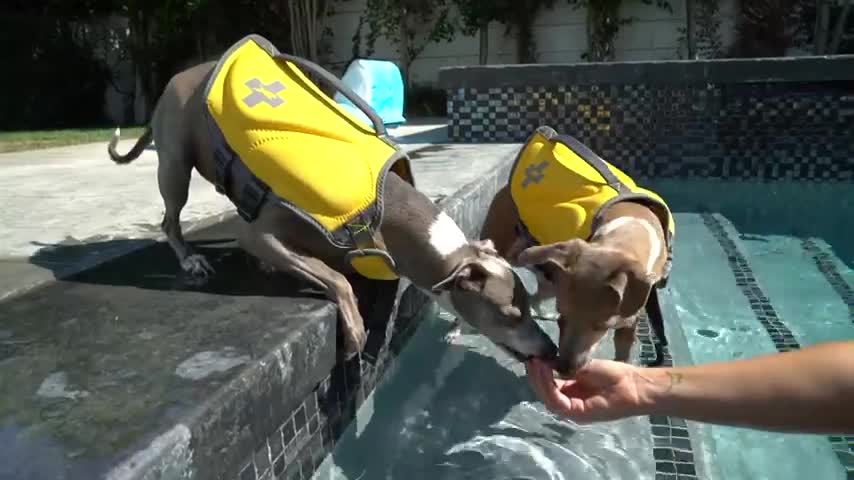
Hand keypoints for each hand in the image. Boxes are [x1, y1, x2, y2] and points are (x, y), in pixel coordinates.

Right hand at [526, 357, 645, 422]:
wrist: (633, 384)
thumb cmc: (613, 375)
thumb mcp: (583, 367)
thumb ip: (564, 368)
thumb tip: (545, 361)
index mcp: (570, 393)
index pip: (548, 386)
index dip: (539, 373)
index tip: (534, 357)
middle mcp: (569, 404)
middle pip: (544, 393)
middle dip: (535, 376)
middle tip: (531, 359)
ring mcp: (572, 411)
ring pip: (548, 398)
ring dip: (539, 380)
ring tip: (537, 363)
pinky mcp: (577, 413)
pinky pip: (556, 401)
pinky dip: (548, 386)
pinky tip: (546, 371)